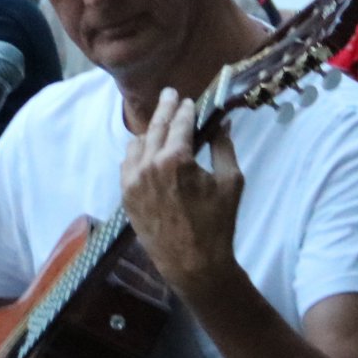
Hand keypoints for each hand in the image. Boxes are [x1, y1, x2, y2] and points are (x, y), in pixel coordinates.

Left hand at [120, 87, 242, 296]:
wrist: (192, 263)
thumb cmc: (217, 223)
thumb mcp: (230, 181)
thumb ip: (223, 146)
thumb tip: (223, 121)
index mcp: (176, 159)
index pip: (180, 123)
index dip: (186, 109)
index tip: (189, 100)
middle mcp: (149, 165)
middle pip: (155, 127)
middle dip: (165, 108)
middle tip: (169, 94)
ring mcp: (133, 181)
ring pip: (137, 144)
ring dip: (149, 132)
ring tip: (159, 125)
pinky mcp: (126, 195)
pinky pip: (127, 164)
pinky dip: (136, 153)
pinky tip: (145, 150)